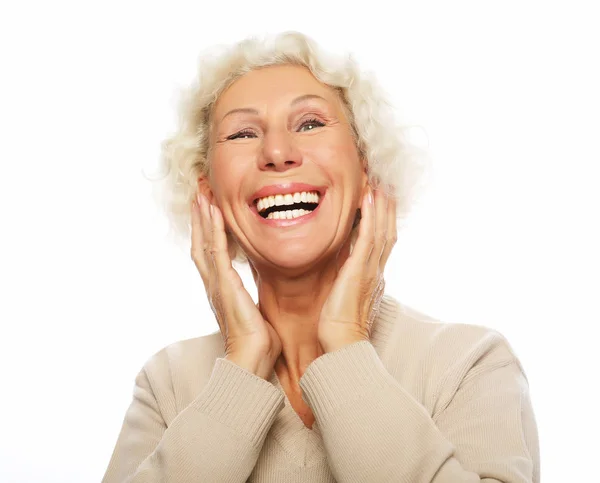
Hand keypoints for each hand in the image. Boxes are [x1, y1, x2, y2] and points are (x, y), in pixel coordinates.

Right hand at [191, 193, 281, 378]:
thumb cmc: (257, 342)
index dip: (207, 231)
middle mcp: (214, 283)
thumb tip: (258, 299)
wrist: (252, 360)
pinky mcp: (225, 284)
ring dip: (203, 217)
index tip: (208, 210)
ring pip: (205, 242)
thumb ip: (253, 301)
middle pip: (201, 243)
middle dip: (199, 218)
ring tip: (201, 194)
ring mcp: (217, 283)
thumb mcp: (256, 314)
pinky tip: (213, 212)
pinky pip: (217, 251)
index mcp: (221, 290)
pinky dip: (213, 230)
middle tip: (198, 194)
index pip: (211, 253)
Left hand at [318, 186, 395, 352]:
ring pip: (382, 229)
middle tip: (387, 183)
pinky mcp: (360, 269)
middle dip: (387, 207)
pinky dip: (371, 215)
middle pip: (388, 230)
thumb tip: (342, 265)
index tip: (381, 199)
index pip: (382, 241)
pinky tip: (369, 198)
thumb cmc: (338, 325)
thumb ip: (346, 278)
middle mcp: (377, 269)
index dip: (384, 219)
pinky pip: (369, 237)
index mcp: (373, 275)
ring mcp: (371, 269)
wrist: (342, 343)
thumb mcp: (344, 296)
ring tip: (380, 183)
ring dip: (382, 205)